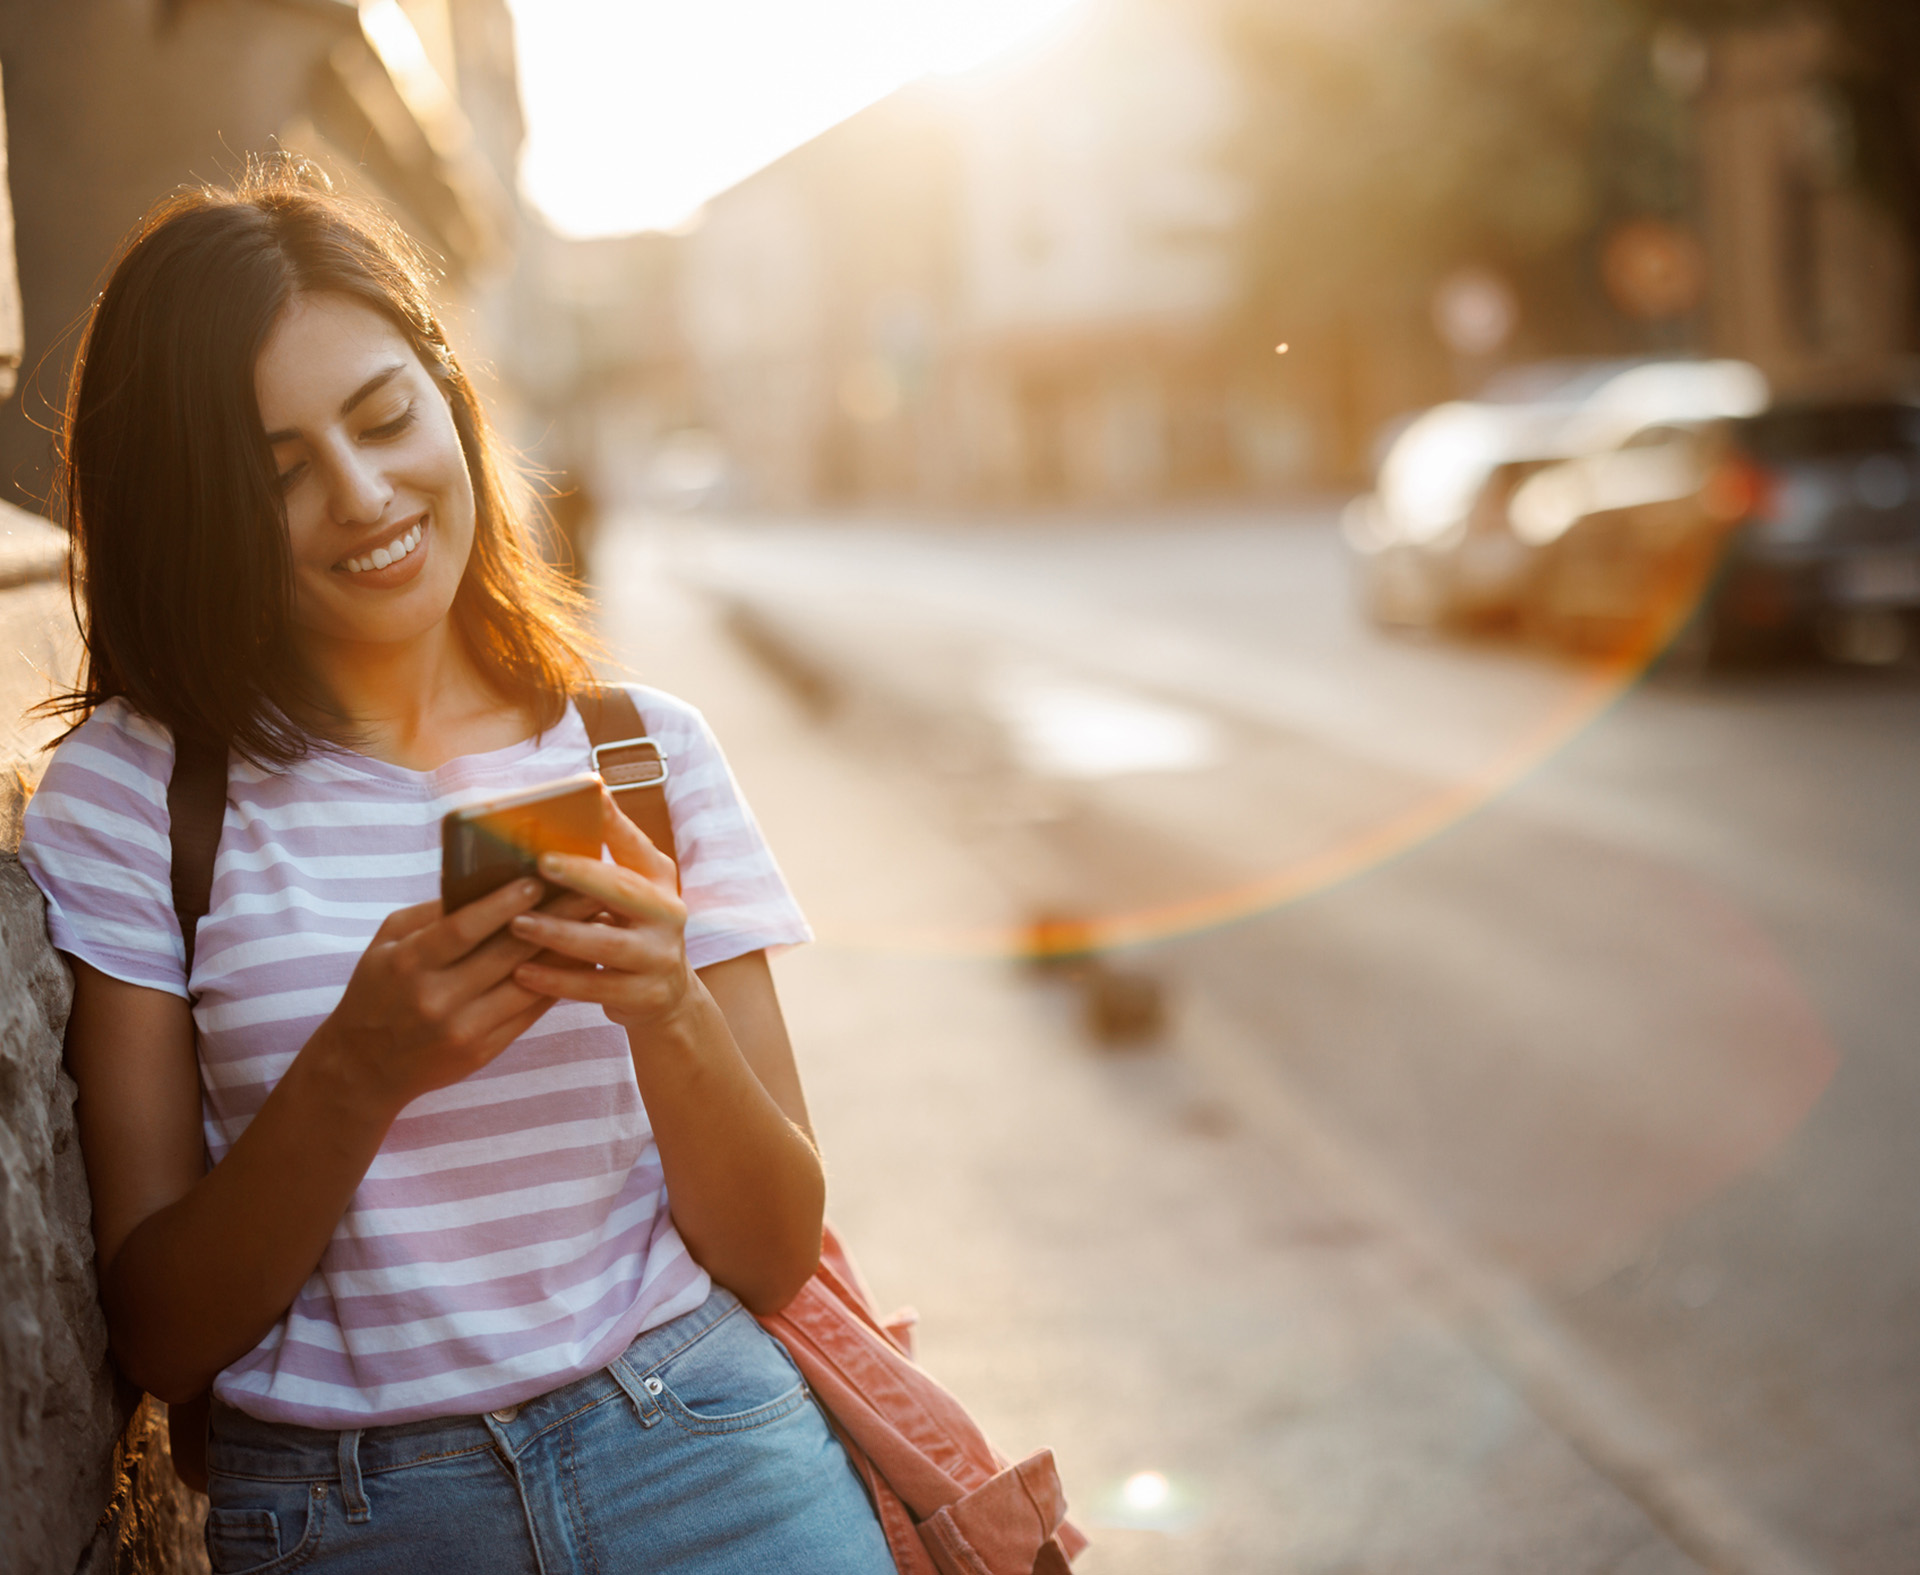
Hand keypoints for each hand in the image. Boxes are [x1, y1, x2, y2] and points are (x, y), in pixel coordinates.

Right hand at [315, 877, 601, 1112]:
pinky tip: (581, 960)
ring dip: (567, 951)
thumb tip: (486, 881)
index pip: (463, 929)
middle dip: (553, 918)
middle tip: (588, 890)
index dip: (502, 904)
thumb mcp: (388, 944)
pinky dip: (558, 983)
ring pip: (528, 984)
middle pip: (506, 953)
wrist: (365, 1067)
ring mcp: (463, 1029)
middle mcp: (437, 999)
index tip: (538, 879)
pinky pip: (530, 1012)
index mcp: (409, 964)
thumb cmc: (378, 989)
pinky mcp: (483, 1051)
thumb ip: (432, 915)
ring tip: (596, 921)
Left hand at [507, 789, 693, 1034]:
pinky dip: (557, 979)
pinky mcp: (647, 995)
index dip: (613, 822)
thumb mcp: (627, 892)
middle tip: (540, 861)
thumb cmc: (629, 929)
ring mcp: (661, 957)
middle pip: (624, 889)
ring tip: (517, 924)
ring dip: (558, 933)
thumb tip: (558, 816)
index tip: (588, 796)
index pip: (636, 844)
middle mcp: (669, 914)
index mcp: (659, 880)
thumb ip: (602, 861)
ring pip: (606, 944)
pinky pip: (596, 987)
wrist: (666, 994)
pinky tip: (522, 972)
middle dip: (581, 874)